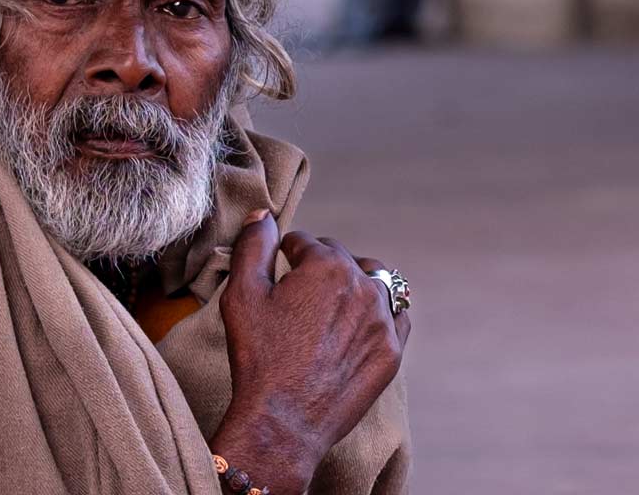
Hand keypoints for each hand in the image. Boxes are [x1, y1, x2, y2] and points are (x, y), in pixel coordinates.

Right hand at [209, 210, 409, 492]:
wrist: (283, 421)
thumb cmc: (259, 356)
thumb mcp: (242, 294)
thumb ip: (254, 245)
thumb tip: (265, 216)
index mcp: (327, 266)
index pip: (306, 242)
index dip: (285, 253)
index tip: (277, 269)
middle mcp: (363, 287)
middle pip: (341, 259)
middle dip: (319, 266)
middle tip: (298, 291)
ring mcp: (383, 322)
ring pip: (373, 283)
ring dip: (353, 284)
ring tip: (332, 301)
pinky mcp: (392, 353)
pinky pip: (396, 317)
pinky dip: (379, 312)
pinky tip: (359, 323)